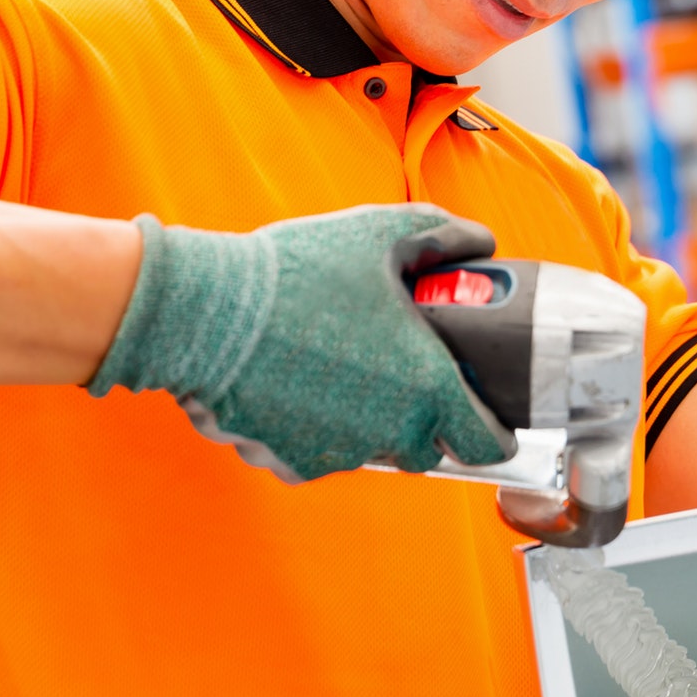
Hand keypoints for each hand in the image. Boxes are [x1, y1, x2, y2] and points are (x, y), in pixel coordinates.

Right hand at [88, 204, 515, 480]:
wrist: (205, 313)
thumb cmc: (298, 272)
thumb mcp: (381, 233)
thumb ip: (443, 237)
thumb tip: (481, 241)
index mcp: (427, 386)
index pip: (485, 443)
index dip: (490, 430)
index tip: (483, 415)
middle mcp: (390, 432)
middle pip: (427, 449)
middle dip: (424, 421)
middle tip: (401, 373)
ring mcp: (339, 455)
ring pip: (371, 451)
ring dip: (367, 421)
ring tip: (338, 364)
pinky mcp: (291, 463)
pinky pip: (319, 455)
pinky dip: (316, 429)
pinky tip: (296, 383)